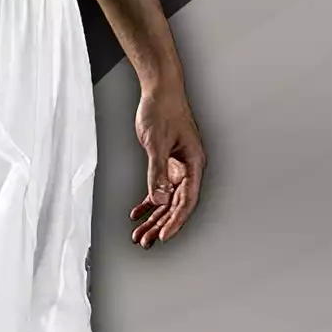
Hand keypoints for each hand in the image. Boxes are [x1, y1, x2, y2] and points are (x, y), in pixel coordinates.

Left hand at [130, 81, 205, 247]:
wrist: (159, 90)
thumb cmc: (162, 110)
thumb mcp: (156, 143)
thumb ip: (156, 173)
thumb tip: (158, 200)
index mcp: (194, 165)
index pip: (186, 201)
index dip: (175, 221)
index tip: (164, 236)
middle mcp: (188, 169)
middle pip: (176, 205)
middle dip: (161, 225)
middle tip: (145, 241)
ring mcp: (178, 167)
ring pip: (166, 200)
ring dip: (153, 217)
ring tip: (140, 234)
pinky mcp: (166, 163)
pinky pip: (158, 188)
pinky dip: (148, 201)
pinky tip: (137, 213)